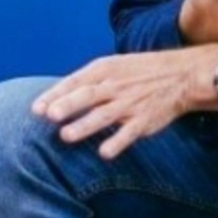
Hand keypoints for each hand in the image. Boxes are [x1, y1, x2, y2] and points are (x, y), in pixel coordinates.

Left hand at [31, 47, 217, 159]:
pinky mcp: (143, 120)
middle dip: (69, 105)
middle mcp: (117, 85)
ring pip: (104, 115)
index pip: (77, 81)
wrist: (181, 75)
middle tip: (49, 116)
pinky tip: (103, 152)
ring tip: (66, 136)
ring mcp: (130, 103)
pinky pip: (128, 133)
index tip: (36, 109)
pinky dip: (116, 142)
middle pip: (89, 95)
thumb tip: (55, 98)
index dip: (56, 94)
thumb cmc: (141, 71)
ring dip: (85, 125)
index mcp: (107, 68)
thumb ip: (88, 81)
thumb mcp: (115, 65)